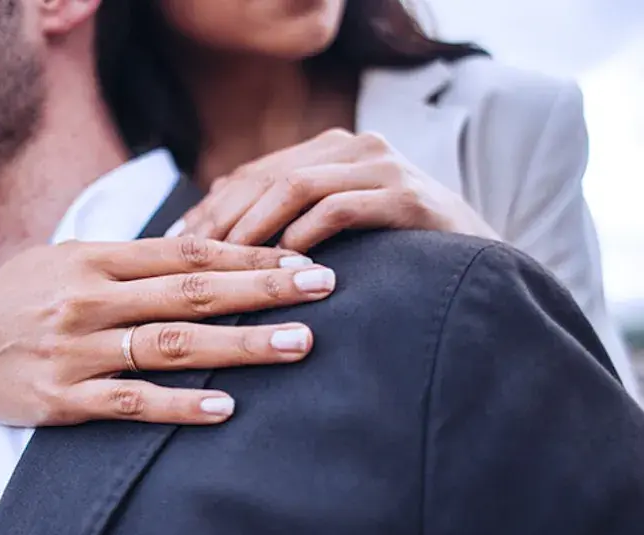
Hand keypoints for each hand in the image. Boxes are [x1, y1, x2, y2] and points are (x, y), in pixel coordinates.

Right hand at [0, 238, 335, 426]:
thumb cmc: (17, 296)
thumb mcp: (67, 260)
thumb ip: (131, 259)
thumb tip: (207, 253)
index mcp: (93, 258)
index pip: (185, 252)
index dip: (247, 255)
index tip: (300, 257)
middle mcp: (87, 299)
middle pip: (190, 294)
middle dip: (263, 291)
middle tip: (323, 288)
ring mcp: (75, 350)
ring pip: (171, 346)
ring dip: (239, 345)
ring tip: (297, 343)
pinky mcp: (62, 399)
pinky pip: (130, 402)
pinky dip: (179, 405)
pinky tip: (226, 407)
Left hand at [169, 128, 498, 249]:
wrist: (481, 266)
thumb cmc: (395, 254)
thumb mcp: (334, 229)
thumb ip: (283, 217)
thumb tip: (205, 231)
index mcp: (331, 150)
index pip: (254, 173)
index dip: (211, 209)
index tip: (175, 245)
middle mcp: (354, 147)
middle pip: (267, 176)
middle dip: (223, 219)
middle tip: (190, 259)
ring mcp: (383, 165)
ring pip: (296, 185)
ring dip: (255, 226)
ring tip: (226, 263)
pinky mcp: (406, 195)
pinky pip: (338, 208)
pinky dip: (304, 235)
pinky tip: (282, 265)